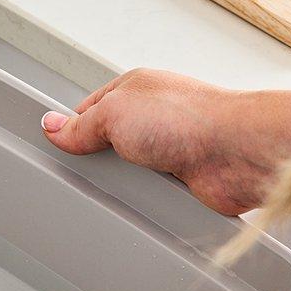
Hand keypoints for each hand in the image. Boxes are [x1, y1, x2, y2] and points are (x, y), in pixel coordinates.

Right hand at [39, 69, 290, 216]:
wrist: (238, 154)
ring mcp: (169, 149)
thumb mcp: (115, 113)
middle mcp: (154, 118)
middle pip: (107, 144)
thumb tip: (52, 126)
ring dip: (125, 182)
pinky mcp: (183, 181)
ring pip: (129, 172)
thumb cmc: (190, 118)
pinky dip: (146, 200)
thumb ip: (81, 124)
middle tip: (84, 172)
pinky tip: (142, 200)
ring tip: (118, 187)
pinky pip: (151, 195)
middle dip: (97, 160)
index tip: (53, 146)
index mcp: (135, 90)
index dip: (69, 130)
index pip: (88, 110)